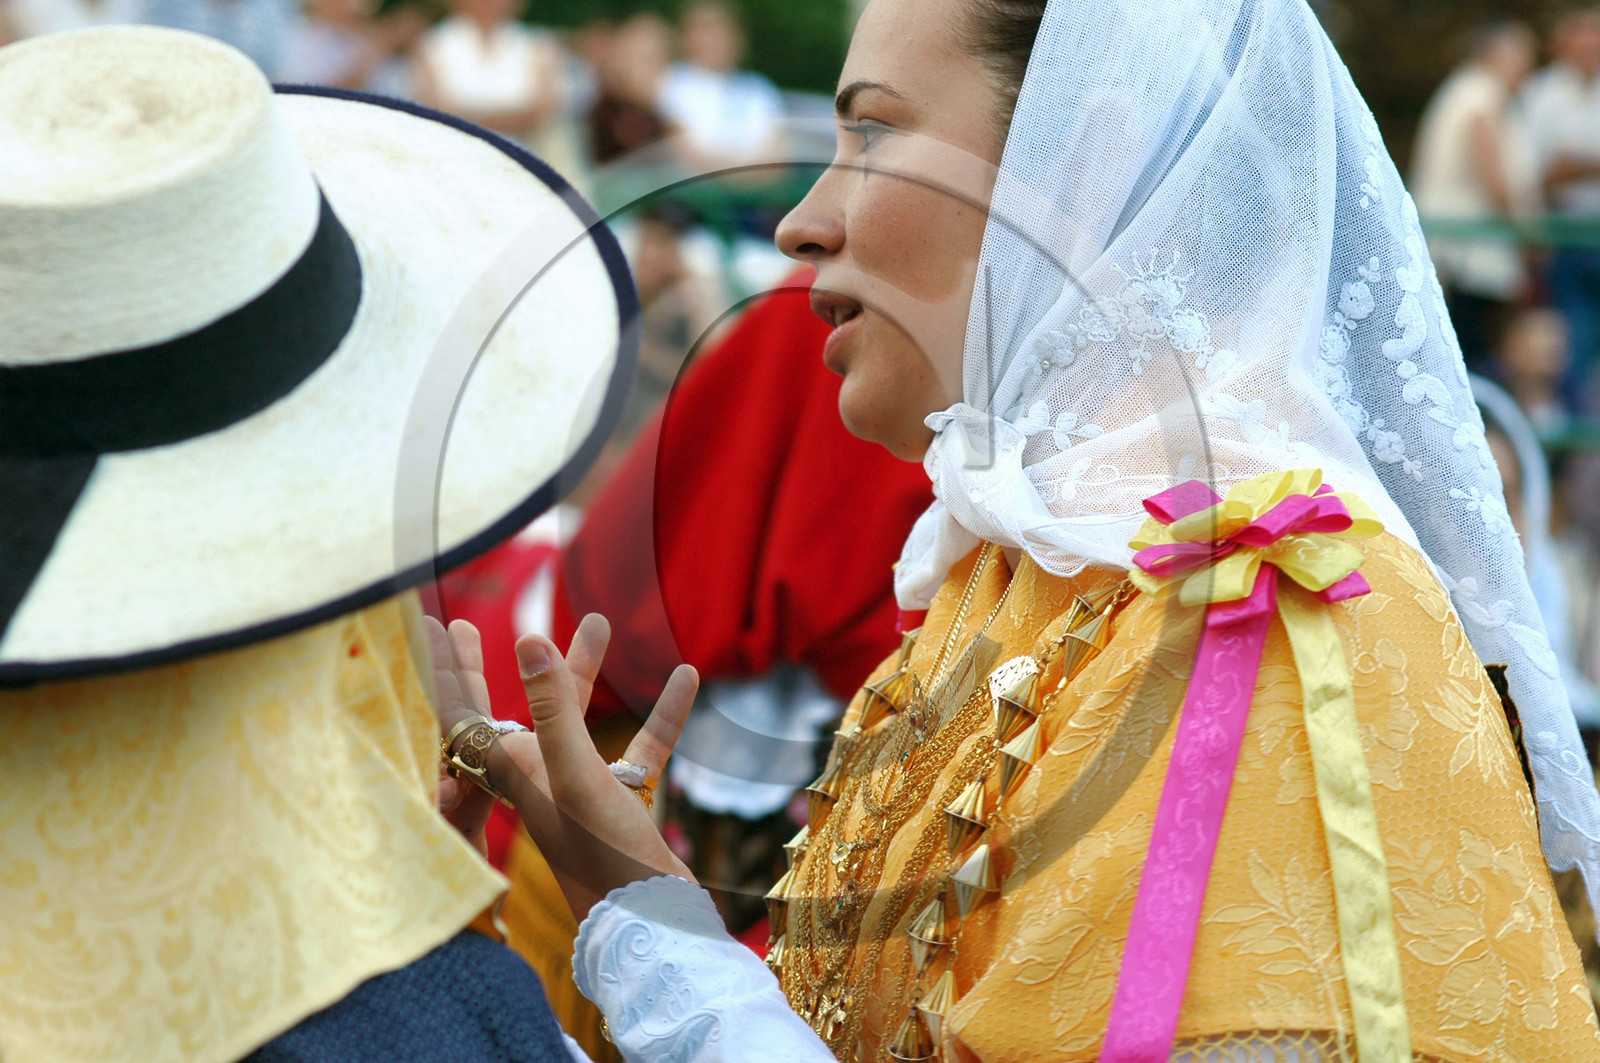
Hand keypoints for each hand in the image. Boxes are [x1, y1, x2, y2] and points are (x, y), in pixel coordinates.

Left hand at [427, 613, 698, 918]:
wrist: (650, 924)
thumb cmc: (604, 854)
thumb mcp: (574, 773)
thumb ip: (552, 707)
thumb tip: (527, 639)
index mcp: (515, 774)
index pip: (467, 713)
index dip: (449, 669)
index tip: (429, 624)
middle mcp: (540, 781)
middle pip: (515, 708)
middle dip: (502, 663)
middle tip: (477, 622)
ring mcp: (580, 793)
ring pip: (577, 720)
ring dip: (585, 672)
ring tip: (600, 623)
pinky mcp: (622, 805)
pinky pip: (640, 747)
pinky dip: (659, 713)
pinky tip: (684, 677)